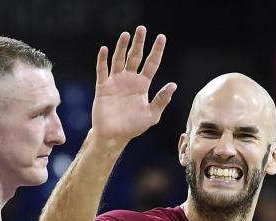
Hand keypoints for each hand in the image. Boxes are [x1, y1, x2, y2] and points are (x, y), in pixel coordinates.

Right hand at [92, 26, 176, 143]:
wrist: (114, 136)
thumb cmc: (133, 127)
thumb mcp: (151, 115)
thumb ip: (161, 100)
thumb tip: (173, 85)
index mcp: (142, 85)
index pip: (151, 63)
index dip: (157, 50)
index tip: (161, 37)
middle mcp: (130, 80)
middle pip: (135, 57)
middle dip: (139, 43)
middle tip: (142, 29)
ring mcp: (116, 82)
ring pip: (119, 60)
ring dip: (122, 47)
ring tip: (126, 35)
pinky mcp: (103, 87)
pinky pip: (102, 70)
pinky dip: (102, 60)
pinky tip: (104, 49)